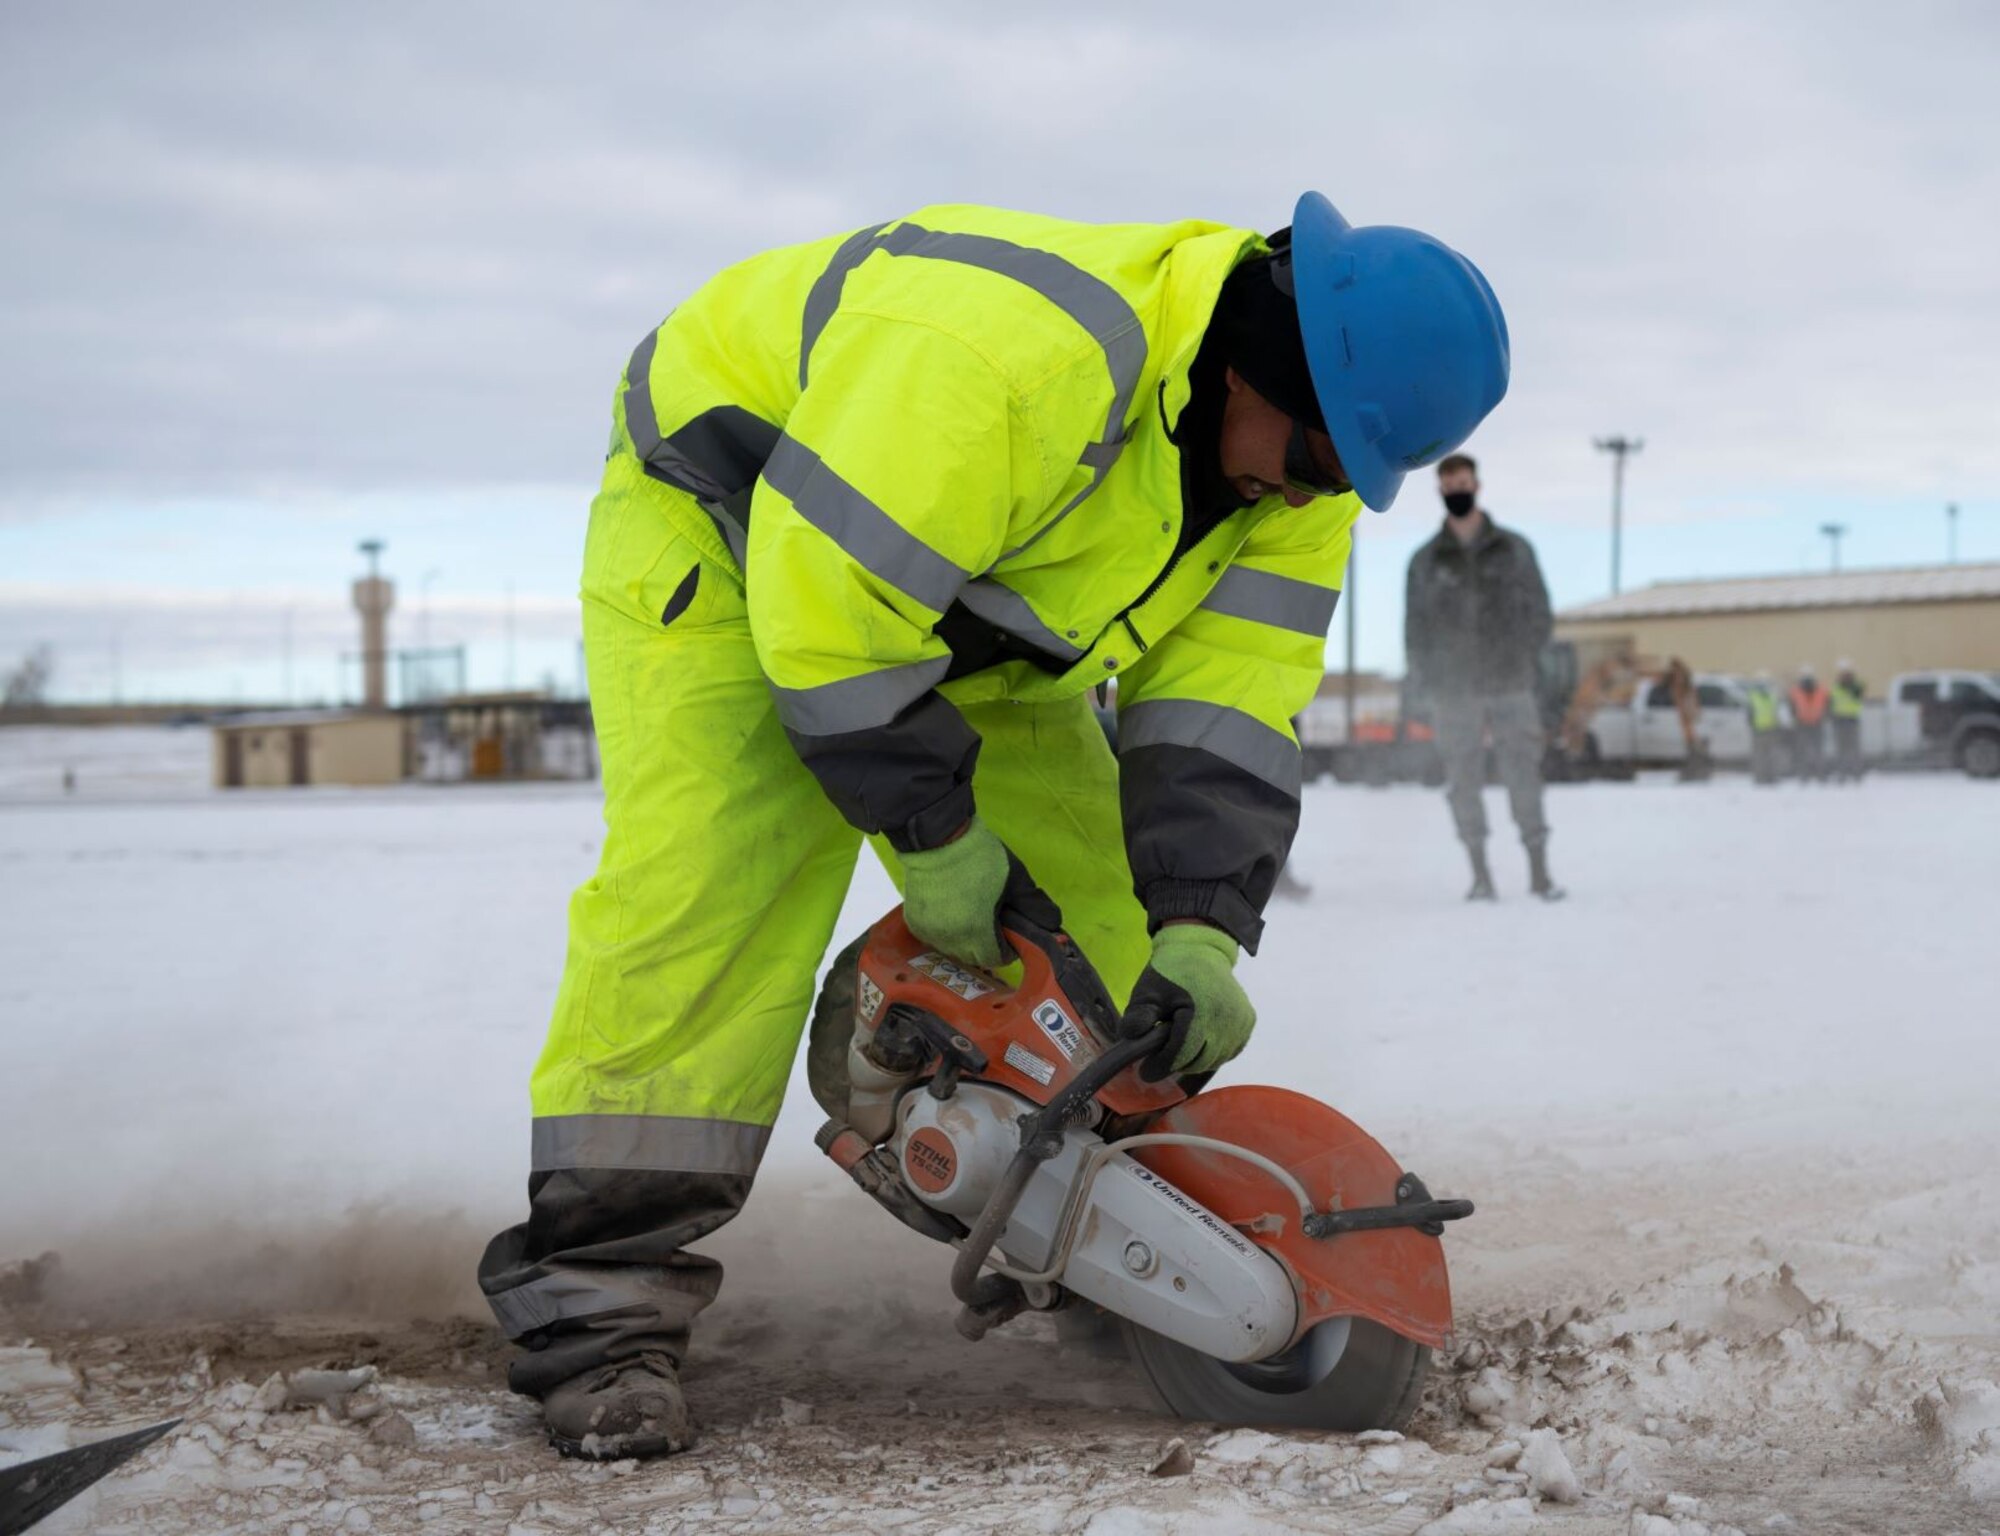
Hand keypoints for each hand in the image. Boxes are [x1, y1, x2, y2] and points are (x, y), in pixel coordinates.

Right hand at [900, 816, 1058, 970]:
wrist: (937, 838)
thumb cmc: (980, 859)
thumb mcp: (1016, 879)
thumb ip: (1036, 907)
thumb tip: (1054, 926)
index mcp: (978, 933)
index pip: (998, 959)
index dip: (1008, 947)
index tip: (1009, 930)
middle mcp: (951, 940)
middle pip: (975, 958)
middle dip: (987, 945)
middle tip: (992, 921)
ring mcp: (930, 933)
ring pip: (953, 949)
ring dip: (965, 939)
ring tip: (971, 914)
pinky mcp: (915, 923)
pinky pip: (935, 937)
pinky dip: (945, 930)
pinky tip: (951, 910)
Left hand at [1119, 922, 1254, 1080]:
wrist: (1200, 949)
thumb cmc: (1170, 972)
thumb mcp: (1146, 992)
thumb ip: (1138, 1017)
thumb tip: (1131, 1039)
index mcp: (1200, 1012)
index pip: (1181, 1054)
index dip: (1161, 1066)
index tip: (1145, 1072)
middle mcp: (1226, 1020)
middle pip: (1198, 1062)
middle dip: (1176, 1064)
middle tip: (1159, 1058)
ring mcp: (1240, 1022)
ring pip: (1214, 1060)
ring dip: (1194, 1061)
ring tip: (1177, 1048)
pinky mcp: (1248, 1021)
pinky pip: (1229, 1051)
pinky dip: (1212, 1054)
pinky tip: (1198, 1043)